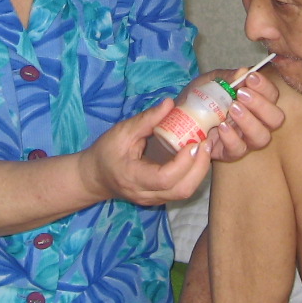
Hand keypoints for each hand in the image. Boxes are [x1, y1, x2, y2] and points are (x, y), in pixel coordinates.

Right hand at [79, 98, 211, 206]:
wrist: (95, 177)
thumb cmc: (105, 152)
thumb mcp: (122, 132)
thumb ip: (146, 119)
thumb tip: (170, 103)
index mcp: (133, 177)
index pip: (164, 178)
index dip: (182, 163)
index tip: (192, 143)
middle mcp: (146, 194)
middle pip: (181, 190)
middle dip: (199, 167)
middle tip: (206, 143)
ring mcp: (154, 199)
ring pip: (184, 192)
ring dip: (199, 171)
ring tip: (205, 147)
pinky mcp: (160, 197)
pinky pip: (182, 189)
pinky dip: (193, 174)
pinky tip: (197, 156)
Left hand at [206, 67, 283, 161]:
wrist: (179, 116)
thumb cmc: (199, 97)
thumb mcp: (210, 81)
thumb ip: (227, 77)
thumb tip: (244, 71)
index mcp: (254, 101)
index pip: (272, 95)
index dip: (265, 86)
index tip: (250, 78)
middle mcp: (255, 121)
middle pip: (276, 119)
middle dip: (262, 105)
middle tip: (241, 94)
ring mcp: (244, 139)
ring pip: (262, 137)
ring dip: (249, 122)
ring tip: (232, 109)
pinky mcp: (229, 152)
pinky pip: (238, 149)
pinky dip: (231, 138)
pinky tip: (221, 126)